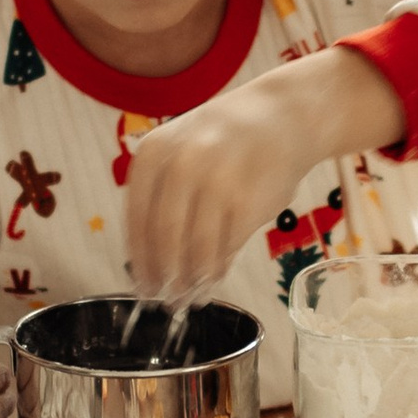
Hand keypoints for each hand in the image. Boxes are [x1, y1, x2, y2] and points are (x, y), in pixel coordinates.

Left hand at [123, 48, 406, 295]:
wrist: (281, 116)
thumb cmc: (224, 141)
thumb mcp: (180, 151)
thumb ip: (160, 195)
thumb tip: (147, 261)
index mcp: (153, 153)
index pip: (136, 221)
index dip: (138, 261)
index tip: (141, 286)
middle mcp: (180, 165)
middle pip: (163, 240)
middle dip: (164, 277)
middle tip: (166, 300)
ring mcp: (216, 182)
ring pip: (195, 249)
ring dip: (192, 279)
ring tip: (191, 295)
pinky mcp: (248, 201)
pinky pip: (226, 247)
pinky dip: (219, 268)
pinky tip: (215, 275)